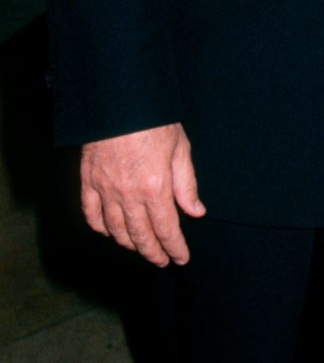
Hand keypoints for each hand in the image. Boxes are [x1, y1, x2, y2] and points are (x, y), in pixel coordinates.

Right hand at [80, 123, 204, 266]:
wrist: (120, 101)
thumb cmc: (154, 120)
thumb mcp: (180, 148)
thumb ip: (187, 184)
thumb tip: (196, 212)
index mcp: (155, 187)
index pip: (167, 229)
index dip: (175, 248)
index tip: (181, 258)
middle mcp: (128, 195)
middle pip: (140, 236)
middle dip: (153, 252)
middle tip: (162, 261)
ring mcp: (105, 189)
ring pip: (115, 230)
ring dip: (129, 244)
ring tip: (141, 248)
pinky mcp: (88, 181)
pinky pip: (91, 214)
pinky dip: (101, 228)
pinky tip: (109, 232)